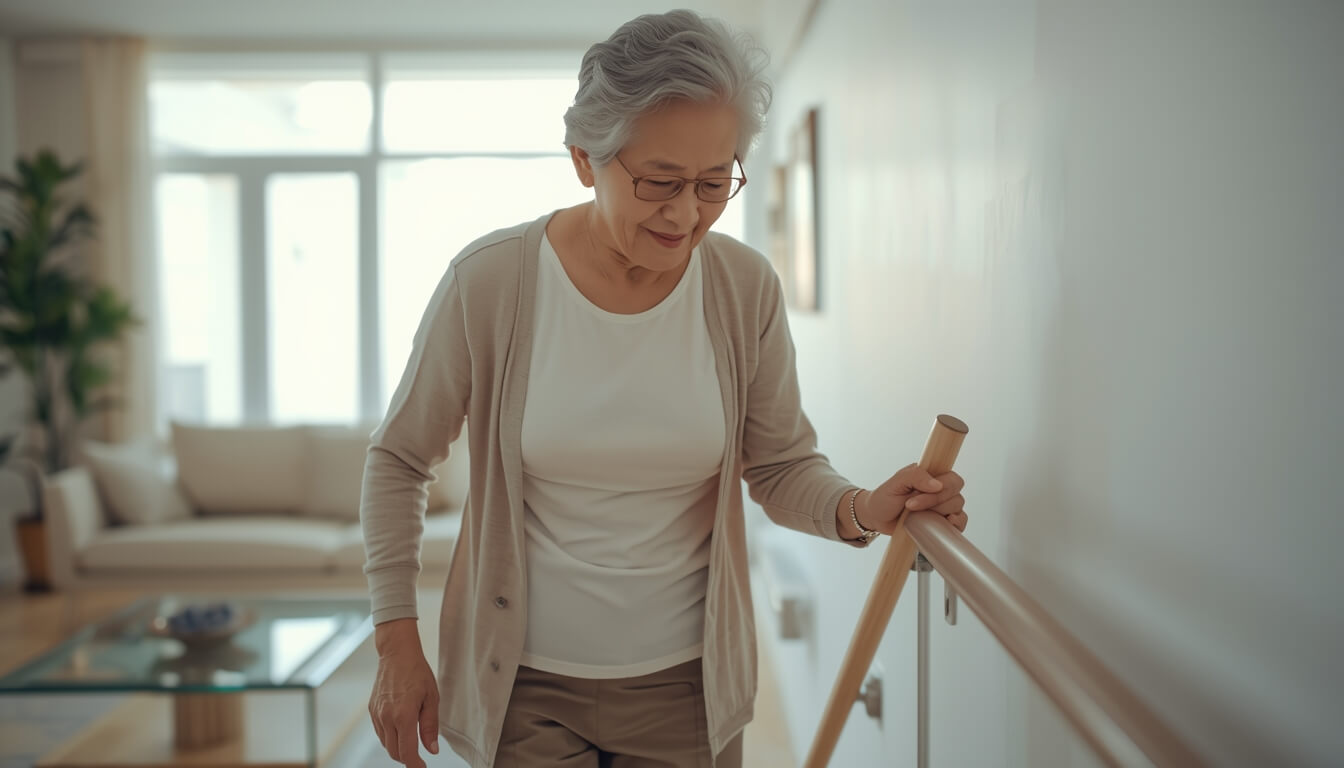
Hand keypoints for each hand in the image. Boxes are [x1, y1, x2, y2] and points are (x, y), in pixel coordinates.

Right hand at [369, 620, 439, 767]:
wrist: (397, 653)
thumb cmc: (417, 672)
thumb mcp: (431, 698)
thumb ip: (430, 726)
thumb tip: (432, 749)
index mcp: (403, 715)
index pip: (407, 752)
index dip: (415, 765)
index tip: (422, 767)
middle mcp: (387, 717)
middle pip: (394, 752)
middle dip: (407, 758)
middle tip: (419, 757)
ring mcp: (377, 714)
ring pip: (386, 744)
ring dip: (398, 748)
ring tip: (411, 741)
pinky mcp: (372, 710)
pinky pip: (380, 732)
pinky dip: (390, 737)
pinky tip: (400, 729)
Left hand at [858, 463, 966, 533]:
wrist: (876, 518)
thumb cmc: (885, 498)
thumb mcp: (896, 482)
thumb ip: (916, 476)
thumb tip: (937, 484)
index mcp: (932, 476)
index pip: (952, 478)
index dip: (940, 488)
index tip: (916, 495)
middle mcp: (941, 490)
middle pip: (956, 494)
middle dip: (934, 501)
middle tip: (910, 506)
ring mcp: (943, 507)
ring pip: (957, 507)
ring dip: (938, 513)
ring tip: (917, 515)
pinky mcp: (942, 522)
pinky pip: (960, 522)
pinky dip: (956, 523)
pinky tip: (943, 523)